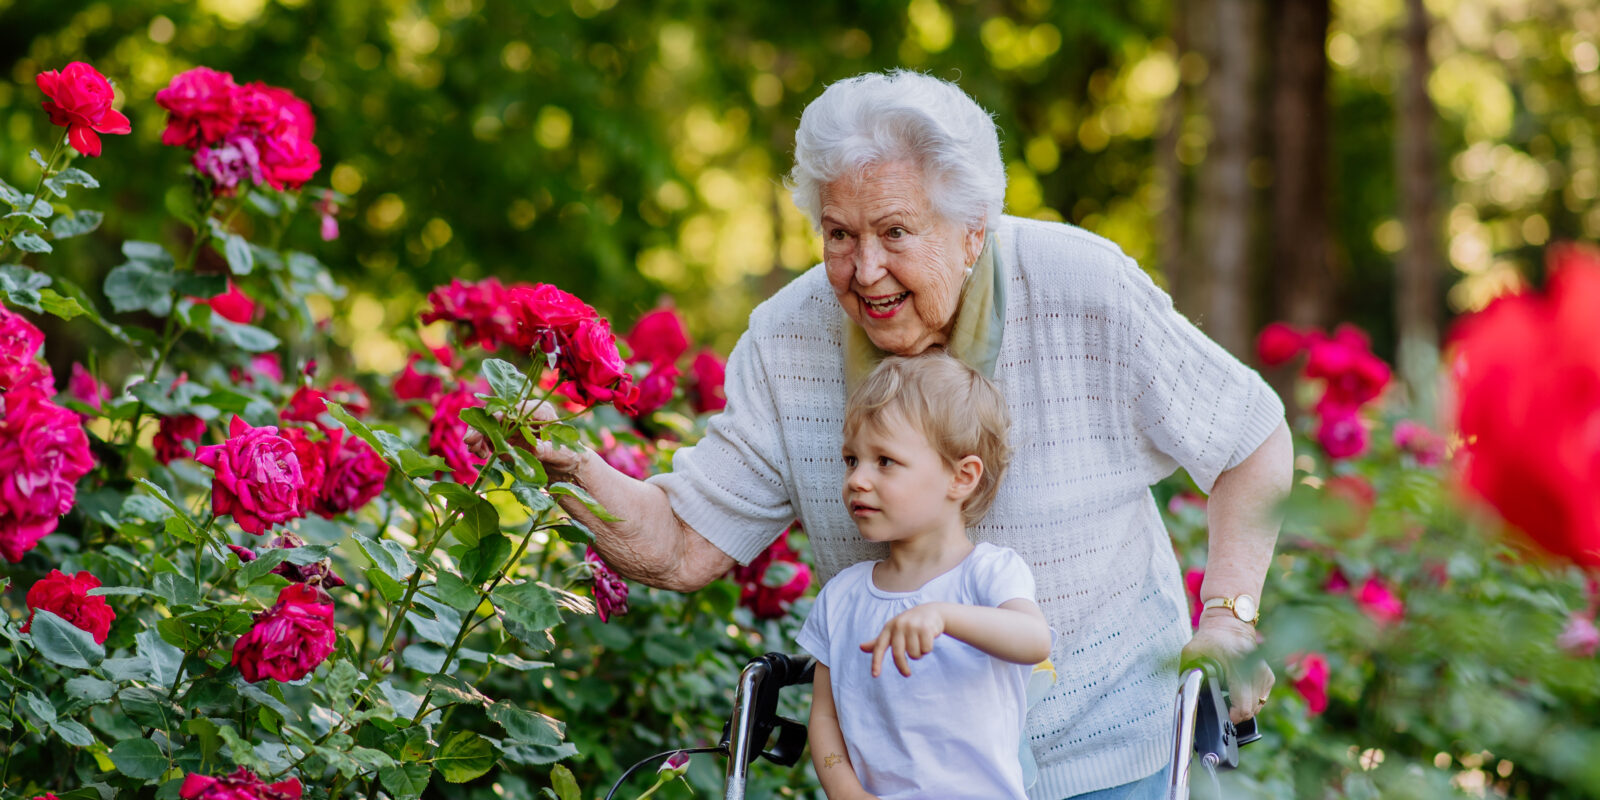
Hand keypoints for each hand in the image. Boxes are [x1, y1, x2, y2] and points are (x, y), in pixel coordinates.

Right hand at [462, 399, 585, 476]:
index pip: (515, 409)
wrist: (563, 465)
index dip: (498, 415)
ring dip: (477, 436)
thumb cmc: (567, 455)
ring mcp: (512, 426)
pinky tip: (482, 455)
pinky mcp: (505, 438)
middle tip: (470, 441)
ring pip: (487, 425)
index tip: (487, 424)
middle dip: (480, 425)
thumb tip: (536, 448)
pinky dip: (480, 445)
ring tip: (476, 451)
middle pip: (496, 414)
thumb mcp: (561, 454)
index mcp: (540, 412)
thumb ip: (548, 450)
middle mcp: (523, 416)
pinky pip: (487, 438)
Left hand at [859, 603, 946, 677]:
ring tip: (920, 644)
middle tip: (907, 674)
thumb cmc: (909, 624)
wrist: (932, 612)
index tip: (875, 675)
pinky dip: (928, 649)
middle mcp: (899, 625)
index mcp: (889, 627)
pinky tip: (928, 640)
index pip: (879, 646)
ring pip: (914, 654)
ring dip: (919, 654)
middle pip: (898, 655)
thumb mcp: (893, 630)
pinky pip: (926, 650)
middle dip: (902, 667)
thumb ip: (879, 641)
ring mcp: (912, 626)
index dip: (876, 661)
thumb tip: (861, 647)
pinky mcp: (925, 628)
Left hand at [1181, 609, 1274, 723]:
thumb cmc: (1209, 640)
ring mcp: (1264, 674)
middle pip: (1251, 709)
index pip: (1244, 705)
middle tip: (1224, 703)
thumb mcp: (1192, 654)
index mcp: (1237, 666)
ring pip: (1257, 706)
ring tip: (1229, 693)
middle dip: (1237, 712)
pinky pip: (1261, 699)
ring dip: (1243, 705)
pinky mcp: (1269, 676)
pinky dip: (1250, 699)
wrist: (1230, 625)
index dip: (1234, 715)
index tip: (1225, 713)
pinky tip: (1238, 689)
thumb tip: (1188, 696)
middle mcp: (1255, 672)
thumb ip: (1189, 675)